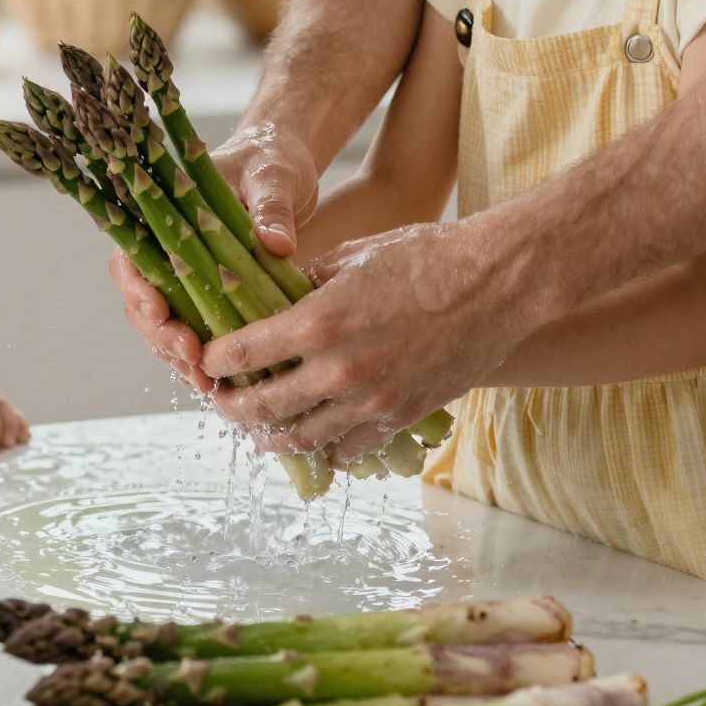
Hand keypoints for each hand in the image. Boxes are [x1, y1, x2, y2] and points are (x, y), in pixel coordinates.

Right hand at [105, 122, 320, 389]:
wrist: (285, 172)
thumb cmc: (270, 161)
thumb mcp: (272, 175)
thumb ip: (271, 207)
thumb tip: (277, 243)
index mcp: (162, 219)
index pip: (130, 261)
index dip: (137, 292)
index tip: (160, 312)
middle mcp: (166, 255)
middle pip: (144, 308)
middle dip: (163, 339)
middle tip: (193, 360)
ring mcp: (188, 281)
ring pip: (169, 331)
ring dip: (184, 359)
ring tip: (209, 383)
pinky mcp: (214, 299)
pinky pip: (201, 336)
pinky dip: (209, 361)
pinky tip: (225, 383)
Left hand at [202, 220, 526, 460]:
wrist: (498, 283)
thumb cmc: (428, 256)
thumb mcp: (354, 257)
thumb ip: (308, 283)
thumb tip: (274, 296)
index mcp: (319, 323)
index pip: (243, 353)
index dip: (215, 361)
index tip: (206, 361)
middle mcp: (339, 370)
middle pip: (263, 407)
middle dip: (232, 408)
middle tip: (222, 402)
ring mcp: (372, 401)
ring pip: (302, 438)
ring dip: (271, 438)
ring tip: (258, 432)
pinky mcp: (401, 417)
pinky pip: (349, 449)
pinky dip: (325, 448)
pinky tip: (316, 439)